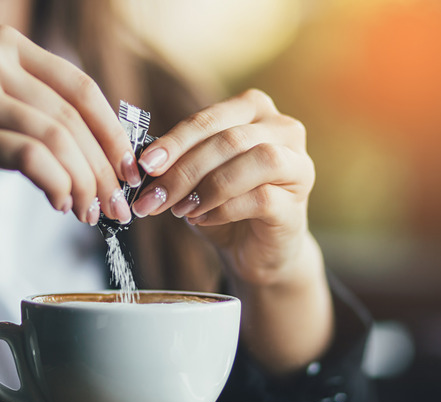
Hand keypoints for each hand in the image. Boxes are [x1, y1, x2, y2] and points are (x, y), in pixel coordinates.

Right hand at [0, 25, 138, 224]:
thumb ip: (36, 112)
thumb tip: (102, 154)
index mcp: (5, 46)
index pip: (81, 89)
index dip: (113, 133)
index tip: (130, 170)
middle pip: (73, 118)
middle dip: (103, 169)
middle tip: (116, 206)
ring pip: (56, 139)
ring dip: (83, 183)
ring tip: (90, 213)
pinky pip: (28, 156)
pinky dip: (56, 184)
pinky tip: (62, 204)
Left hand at [131, 89, 314, 286]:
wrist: (254, 251)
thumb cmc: (224, 205)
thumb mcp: (196, 177)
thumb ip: (177, 162)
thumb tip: (142, 162)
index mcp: (255, 111)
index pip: (210, 119)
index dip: (175, 141)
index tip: (144, 165)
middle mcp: (284, 130)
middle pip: (229, 140)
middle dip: (184, 170)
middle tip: (153, 197)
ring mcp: (298, 165)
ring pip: (254, 161)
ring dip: (208, 187)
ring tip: (179, 209)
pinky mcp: (297, 203)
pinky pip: (261, 198)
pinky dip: (224, 209)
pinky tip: (201, 219)